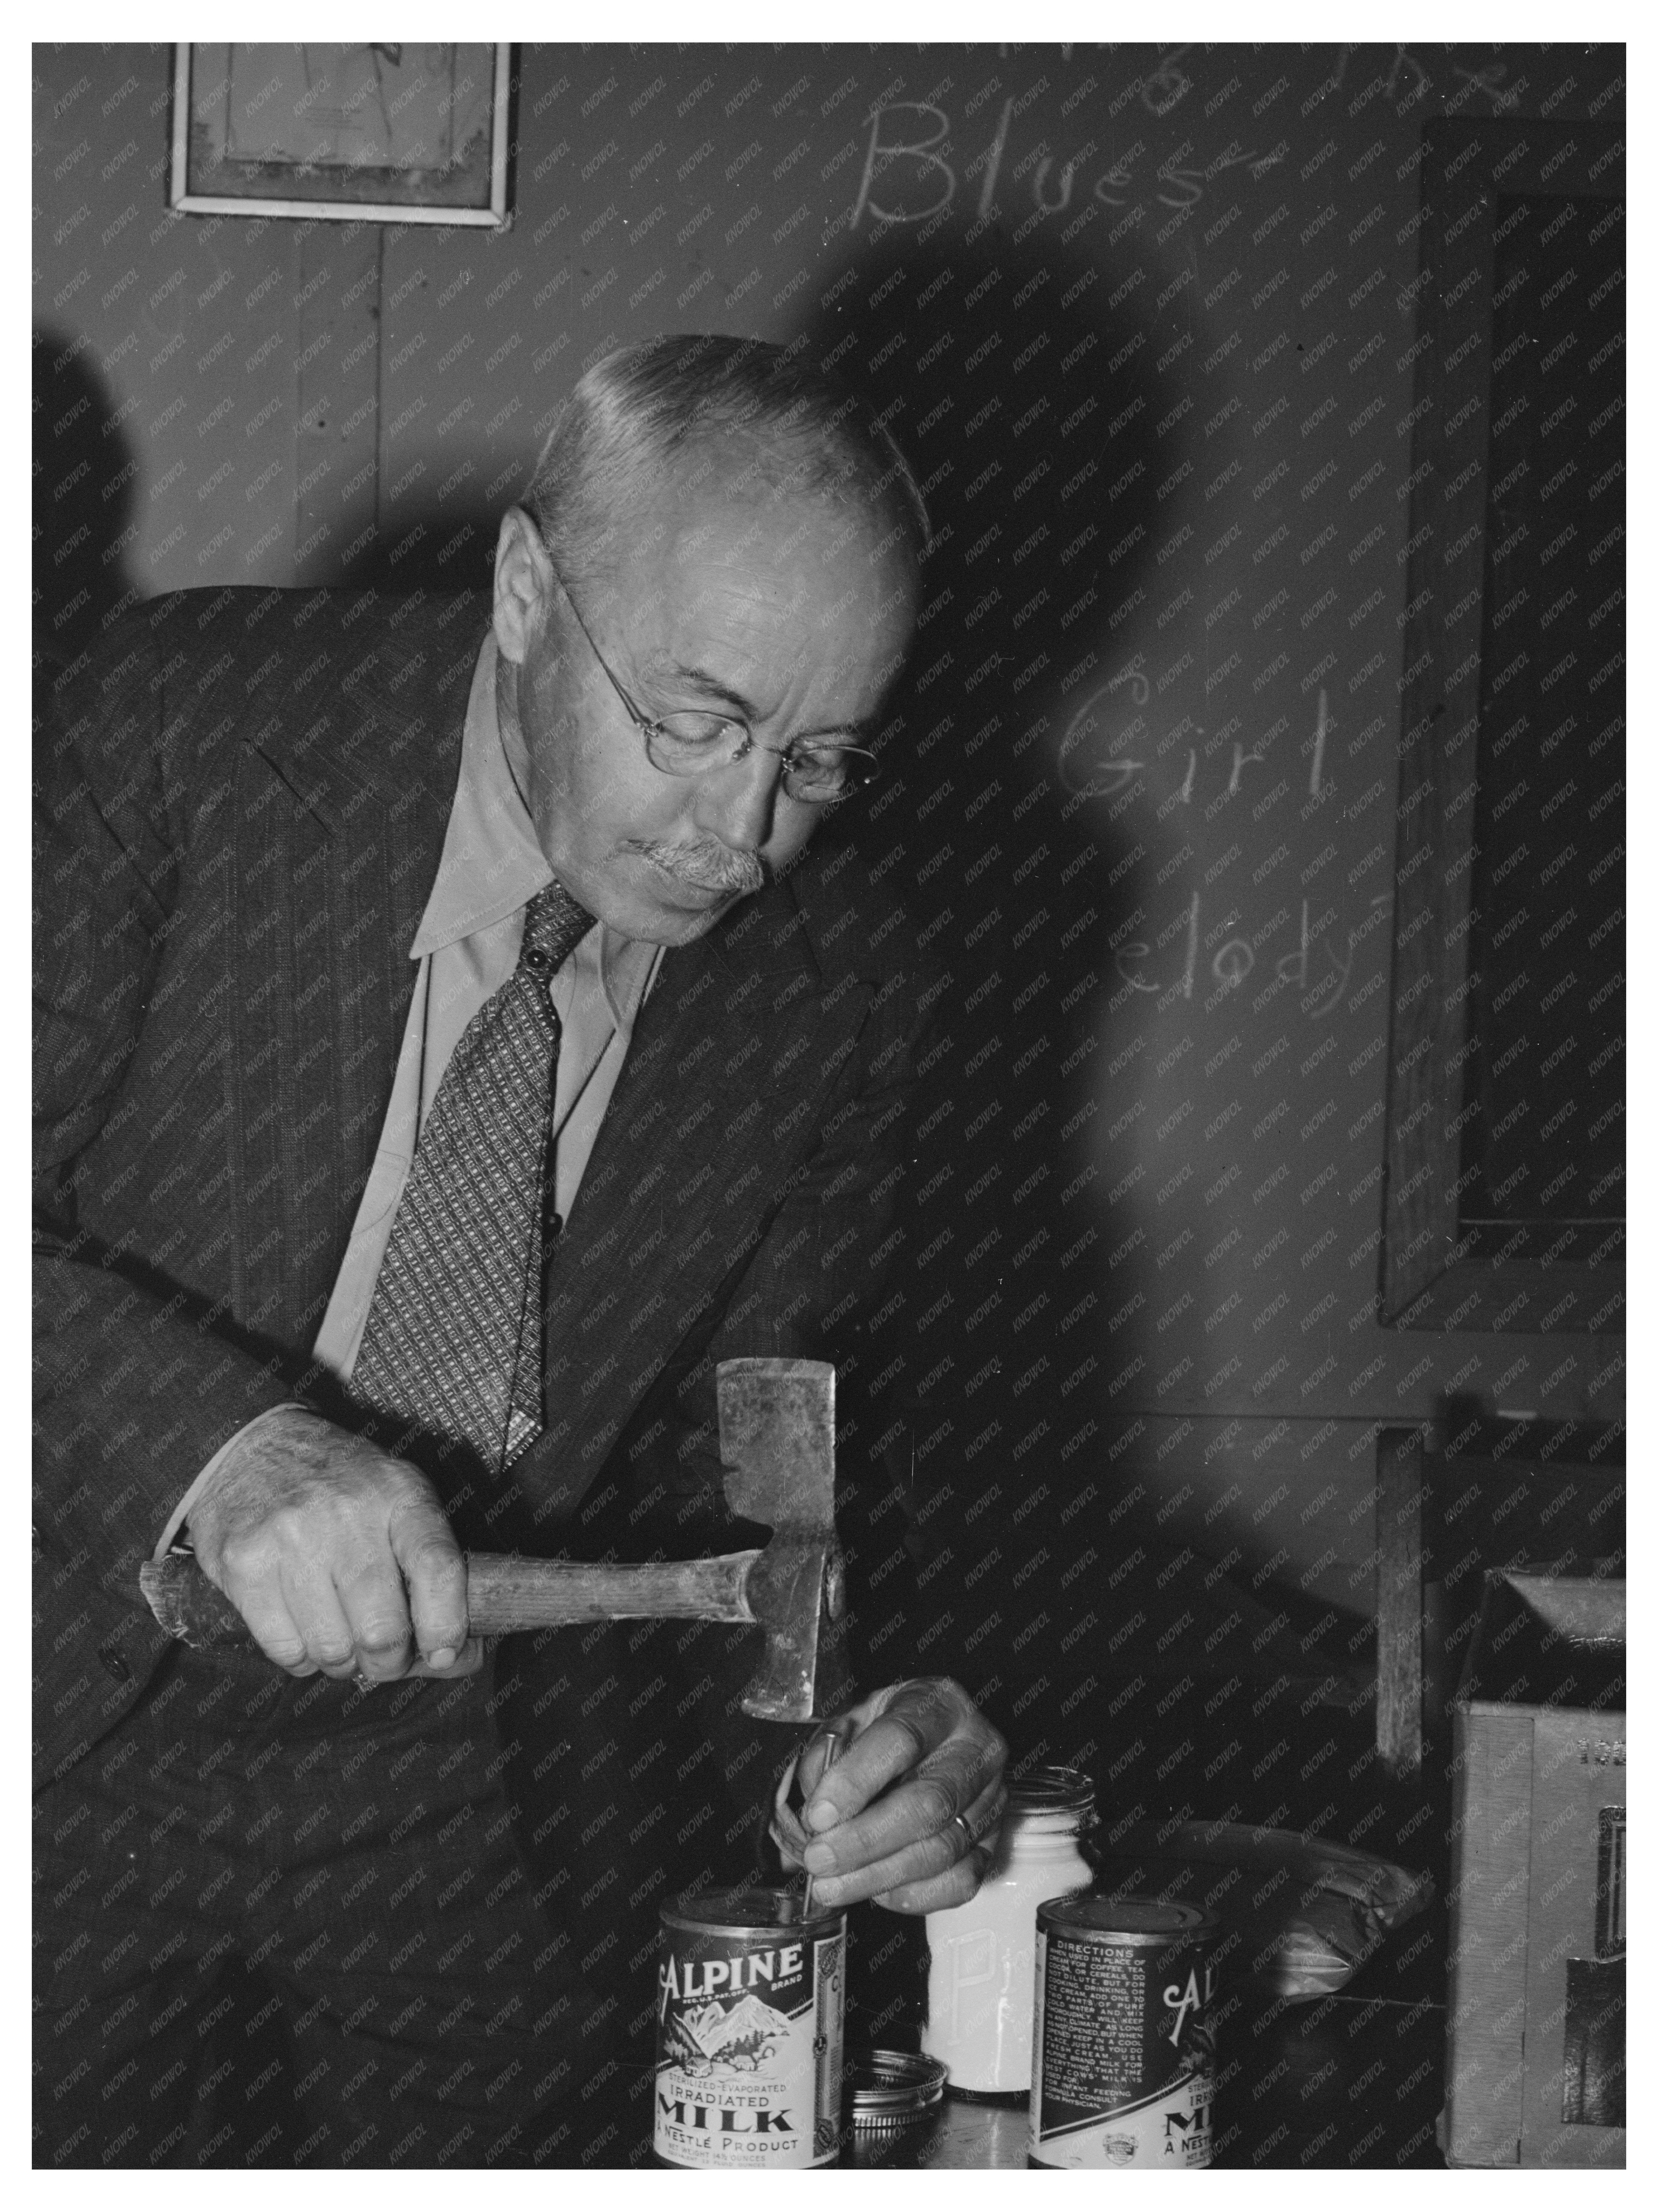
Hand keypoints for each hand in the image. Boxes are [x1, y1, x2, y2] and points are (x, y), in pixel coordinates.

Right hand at [187, 1406, 479, 1683]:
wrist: (253, 1447)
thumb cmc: (341, 1486)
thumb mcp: (397, 1498)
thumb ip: (431, 1567)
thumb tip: (461, 1655)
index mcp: (399, 1494)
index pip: (438, 1568)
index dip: (446, 1626)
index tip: (443, 1654)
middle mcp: (347, 1514)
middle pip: (382, 1629)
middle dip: (388, 1661)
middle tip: (383, 1656)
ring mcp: (291, 1539)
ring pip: (333, 1649)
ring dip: (343, 1663)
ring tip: (341, 1638)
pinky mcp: (245, 1564)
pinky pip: (285, 1650)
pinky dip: (301, 1658)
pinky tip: (304, 1631)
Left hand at [771, 1677, 1007, 1913]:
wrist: (933, 1741)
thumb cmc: (886, 1732)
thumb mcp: (850, 1722)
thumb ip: (825, 1759)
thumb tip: (812, 1818)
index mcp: (939, 1705)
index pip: (901, 1739)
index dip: (856, 1781)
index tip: (817, 1815)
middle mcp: (976, 1749)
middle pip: (927, 1803)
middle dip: (865, 1840)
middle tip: (819, 1859)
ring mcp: (991, 1798)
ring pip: (942, 1848)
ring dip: (879, 1875)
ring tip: (832, 1885)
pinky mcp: (993, 1841)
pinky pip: (961, 1881)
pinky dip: (914, 1895)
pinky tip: (876, 1891)